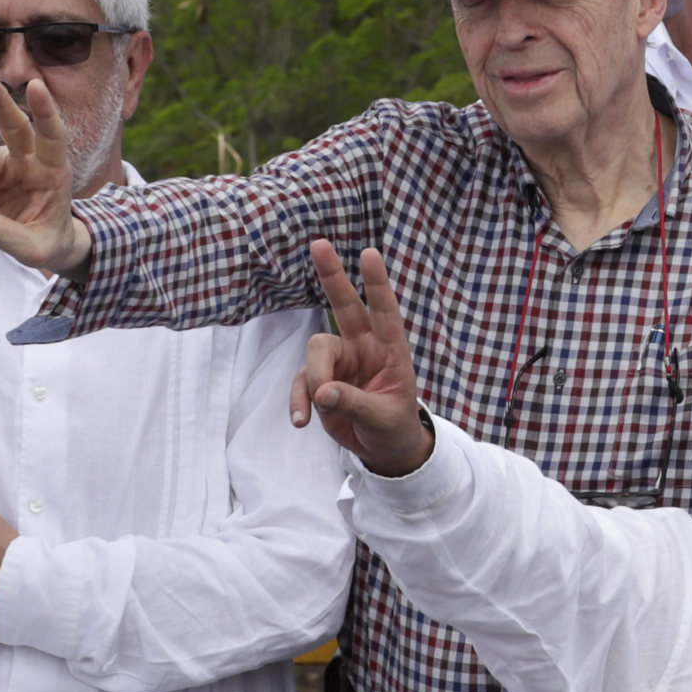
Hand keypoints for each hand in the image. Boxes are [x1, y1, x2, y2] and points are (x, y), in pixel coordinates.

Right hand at [0, 77, 95, 275]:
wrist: (46, 245)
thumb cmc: (48, 244)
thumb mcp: (33, 250)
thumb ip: (3, 234)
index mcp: (54, 171)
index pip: (52, 135)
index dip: (45, 111)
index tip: (36, 86)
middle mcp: (28, 160)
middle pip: (12, 126)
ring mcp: (2, 165)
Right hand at [295, 241, 436, 475]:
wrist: (381, 447)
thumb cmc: (393, 426)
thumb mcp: (384, 418)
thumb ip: (356, 404)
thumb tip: (322, 393)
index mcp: (390, 349)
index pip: (385, 311)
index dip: (377, 283)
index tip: (369, 254)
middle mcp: (362, 347)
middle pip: (344, 305)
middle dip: (332, 275)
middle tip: (319, 244)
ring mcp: (338, 361)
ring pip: (316, 350)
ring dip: (315, 379)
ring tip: (321, 407)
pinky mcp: (318, 380)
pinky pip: (302, 383)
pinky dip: (298, 400)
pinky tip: (301, 421)